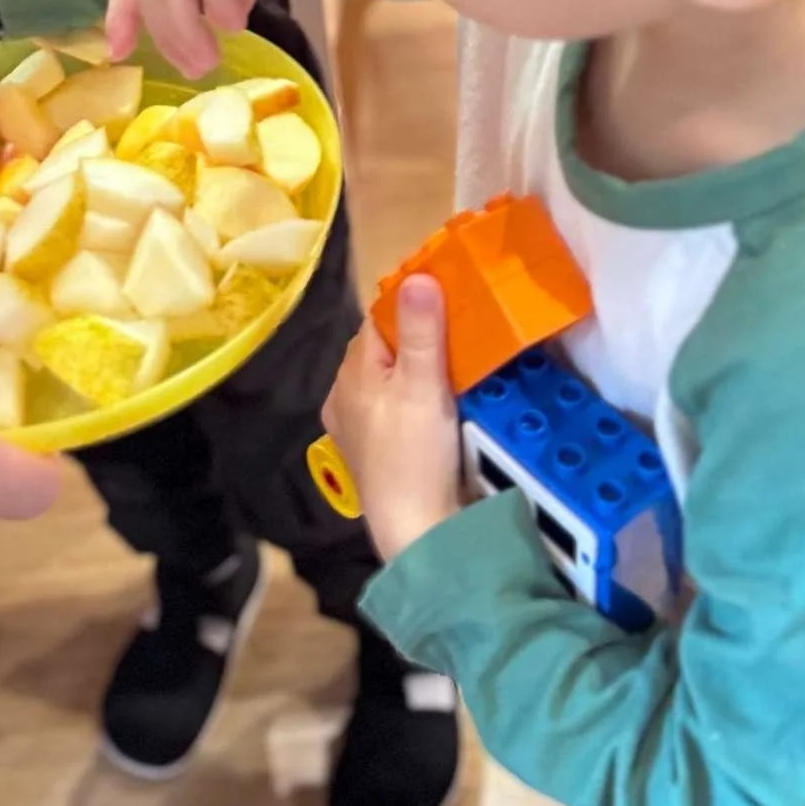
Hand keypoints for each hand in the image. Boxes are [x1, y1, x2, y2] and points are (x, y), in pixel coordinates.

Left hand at [321, 276, 460, 561]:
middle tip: (461, 331)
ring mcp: (355, 429)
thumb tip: (417, 276)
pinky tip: (437, 409)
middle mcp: (344, 396)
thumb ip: (421, 331)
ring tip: (455, 366)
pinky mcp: (372, 455)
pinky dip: (412, 402)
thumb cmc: (416, 452)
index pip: (379, 319)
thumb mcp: (423, 385)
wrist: (414, 529)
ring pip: (387, 381)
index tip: (449, 297)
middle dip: (415, 338)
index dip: (411, 305)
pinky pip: (392, 411)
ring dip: (414, 372)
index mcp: (353, 372)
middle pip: (383, 350)